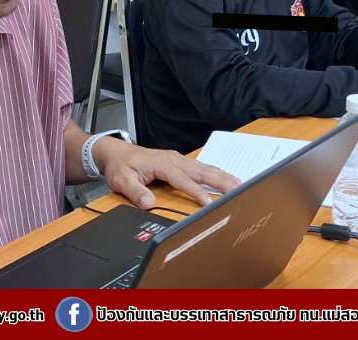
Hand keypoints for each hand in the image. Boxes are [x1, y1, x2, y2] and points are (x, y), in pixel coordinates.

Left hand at [93, 138, 240, 209]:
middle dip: (221, 180)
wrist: (117, 153)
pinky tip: (224, 178)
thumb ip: (136, 192)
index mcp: (163, 164)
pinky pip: (201, 168)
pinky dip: (215, 173)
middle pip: (202, 171)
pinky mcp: (180, 162)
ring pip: (205, 168)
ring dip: (222, 176)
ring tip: (240, 184)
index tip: (209, 203)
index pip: (183, 180)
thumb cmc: (120, 166)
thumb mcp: (122, 181)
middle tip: (239, 189)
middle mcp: (174, 159)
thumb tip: (149, 203)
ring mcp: (178, 160)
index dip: (196, 191)